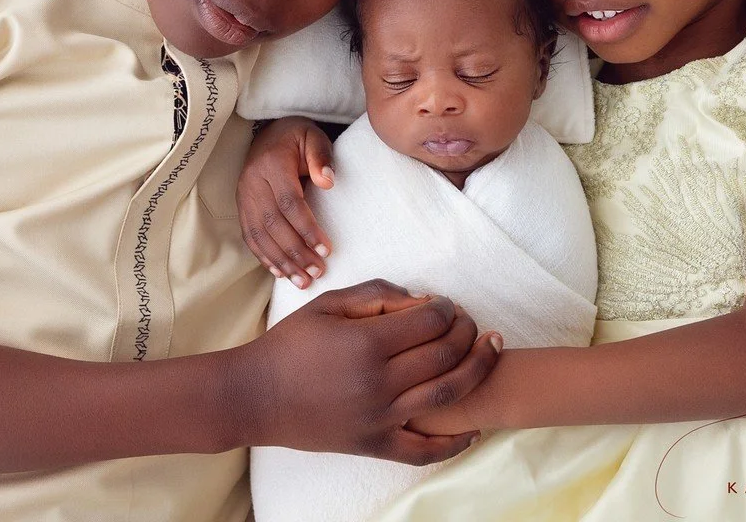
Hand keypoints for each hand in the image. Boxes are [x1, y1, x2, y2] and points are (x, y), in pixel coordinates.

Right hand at [238, 116, 335, 287]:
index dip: (307, 229)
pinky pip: (250, 236)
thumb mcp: (314, 137)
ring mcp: (243, 196)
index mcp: (272, 164)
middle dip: (296, 252)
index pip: (289, 203)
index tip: (326, 250)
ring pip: (259, 235)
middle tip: (318, 271)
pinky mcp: (241, 207)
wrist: (271, 133)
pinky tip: (280, 273)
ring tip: (303, 280)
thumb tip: (328, 182)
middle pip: (273, 224)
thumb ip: (322, 157)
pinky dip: (265, 257)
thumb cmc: (298, 137)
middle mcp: (252, 182)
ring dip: (281, 261)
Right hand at [240, 280, 502, 464]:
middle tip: (470, 324)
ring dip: (477, 369)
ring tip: (491, 352)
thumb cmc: (289, 345)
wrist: (255, 397)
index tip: (446, 305)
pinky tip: (475, 428)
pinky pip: (424, 450)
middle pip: (446, 354)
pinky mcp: (374, 445)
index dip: (447, 308)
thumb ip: (376, 294)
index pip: (429, 321)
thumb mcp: (326, 304)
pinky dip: (455, 443)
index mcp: (366, 343)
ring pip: (447, 394)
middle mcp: (379, 382)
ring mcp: (379, 418)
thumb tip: (420, 299)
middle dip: (467, 332)